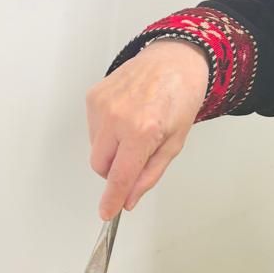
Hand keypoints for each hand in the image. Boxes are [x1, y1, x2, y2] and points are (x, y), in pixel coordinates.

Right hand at [86, 41, 209, 218]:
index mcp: (142, 131)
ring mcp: (102, 105)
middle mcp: (118, 117)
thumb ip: (150, 174)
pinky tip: (126, 115)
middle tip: (136, 157)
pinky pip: (93, 129)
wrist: (174, 60)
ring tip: (136, 128)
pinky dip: (107, 131)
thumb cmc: (180, 97)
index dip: (112, 199)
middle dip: (115, 171)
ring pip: (95, 148)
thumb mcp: (175, 142)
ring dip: (112, 149)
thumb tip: (130, 198)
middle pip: (100, 166)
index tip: (107, 212)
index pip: (120, 176)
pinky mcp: (93, 96)